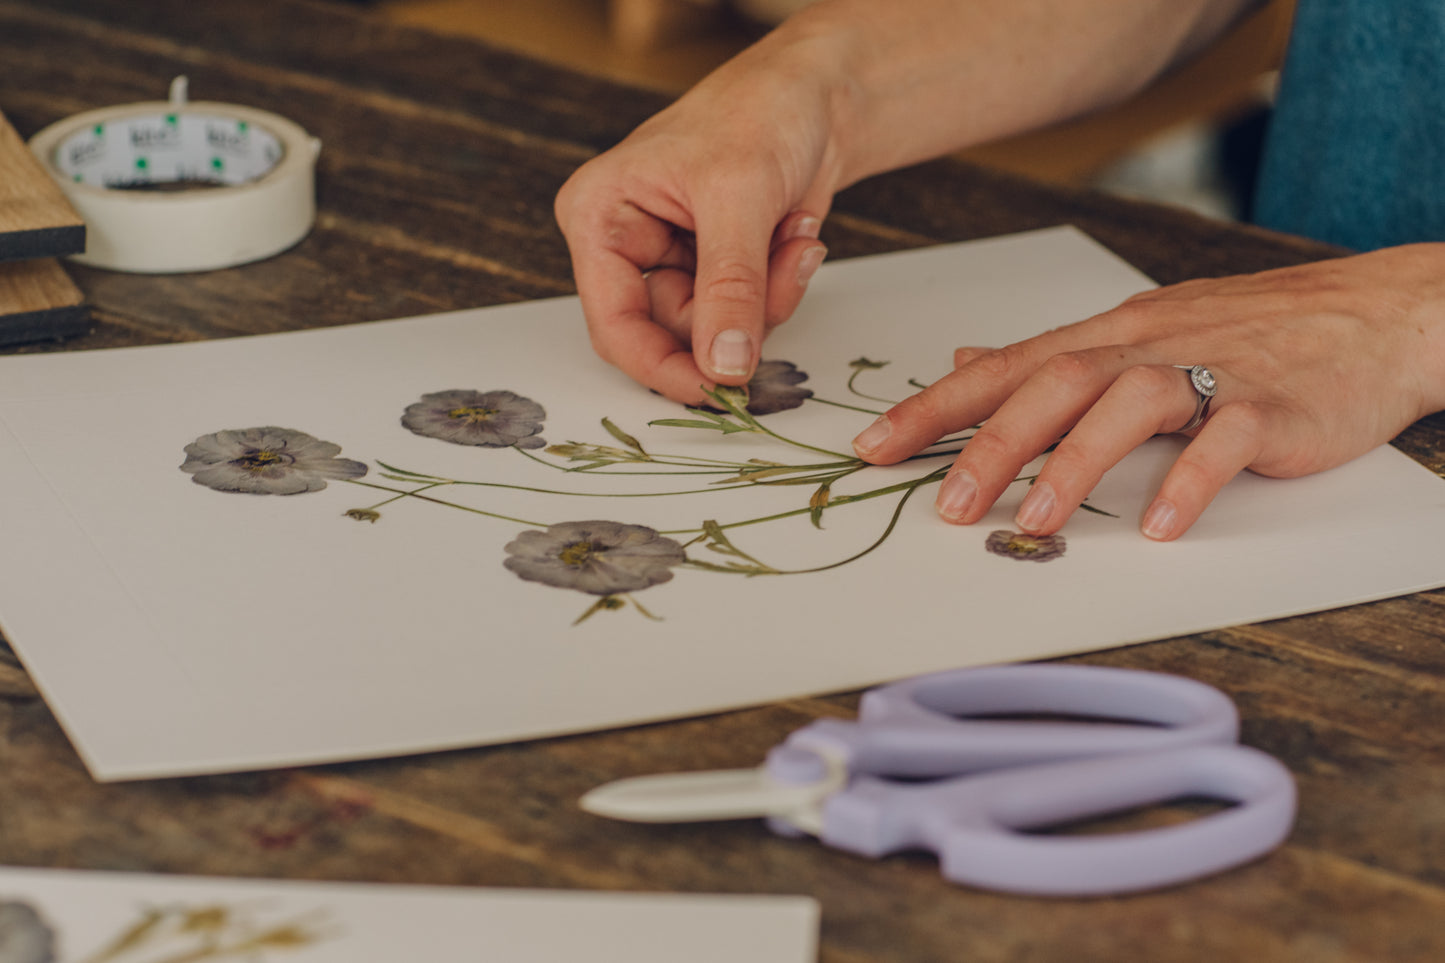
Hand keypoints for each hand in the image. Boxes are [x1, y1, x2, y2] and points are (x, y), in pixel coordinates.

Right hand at [553, 47, 837, 404]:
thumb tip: (723, 367)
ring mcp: (675, 262)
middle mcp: (628, 246)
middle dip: (737, 314)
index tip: (715, 391)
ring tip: (794, 233)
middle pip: (670, 335)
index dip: (662, 366)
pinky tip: (796, 233)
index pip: (614, 324)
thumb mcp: (738, 196)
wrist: (818, 93)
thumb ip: (728, 288)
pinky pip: (748, 316)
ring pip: (716, 332)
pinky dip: (782, 285)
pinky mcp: (719, 271)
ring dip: (769, 295)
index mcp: (601, 217)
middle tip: (786, 270)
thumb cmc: (760, 110)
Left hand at [851, 244, 1444, 539]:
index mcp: (1109, 335)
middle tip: (940, 503)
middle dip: (988, 442)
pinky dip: (1188, 482)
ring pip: (1126, 403)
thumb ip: (1053, 355)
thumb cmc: (1252, 331)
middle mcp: (1147, 344)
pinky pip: (1225, 441)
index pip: (1005, 367)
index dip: (935, 406)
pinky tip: (1158, 526)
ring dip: (1071, 464)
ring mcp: (1211, 370)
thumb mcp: (1141, 331)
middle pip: (1053, 382)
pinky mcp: (1272, 406)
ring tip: (1029, 522)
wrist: (1375, 312)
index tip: (874, 448)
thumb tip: (966, 361)